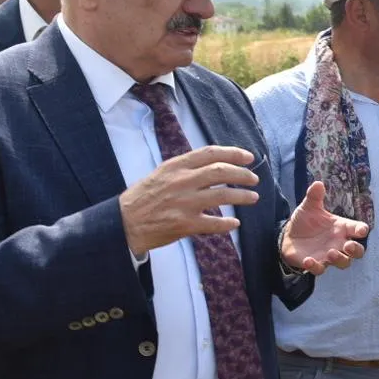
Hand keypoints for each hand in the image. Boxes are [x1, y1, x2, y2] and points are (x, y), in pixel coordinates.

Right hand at [120, 146, 260, 257]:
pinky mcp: (185, 224)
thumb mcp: (161, 174)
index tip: (249, 157)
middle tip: (254, 179)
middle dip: (243, 174)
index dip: (233, 153)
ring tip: (253, 197)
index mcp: (175, 166)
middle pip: (221, 172)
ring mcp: (184, 203)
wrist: (124, 223)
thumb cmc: (143, 198)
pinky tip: (235, 224)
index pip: (210, 153)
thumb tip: (212, 164)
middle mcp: (182, 182)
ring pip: (223, 195)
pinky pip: (214, 223)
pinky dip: (228, 224)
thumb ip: (185, 168)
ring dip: (242, 196)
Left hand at [283, 181, 369, 272]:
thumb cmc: (305, 221)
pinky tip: (308, 260)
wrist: (290, 236)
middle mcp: (339, 243)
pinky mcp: (317, 264)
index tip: (361, 230)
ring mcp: (329, 255)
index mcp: (341, 228)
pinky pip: (321, 269)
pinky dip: (316, 266)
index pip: (358, 229)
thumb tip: (317, 183)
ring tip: (330, 253)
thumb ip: (314, 197)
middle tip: (348, 246)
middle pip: (358, 251)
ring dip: (340, 259)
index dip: (361, 230)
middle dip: (356, 250)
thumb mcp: (309, 207)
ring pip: (344, 263)